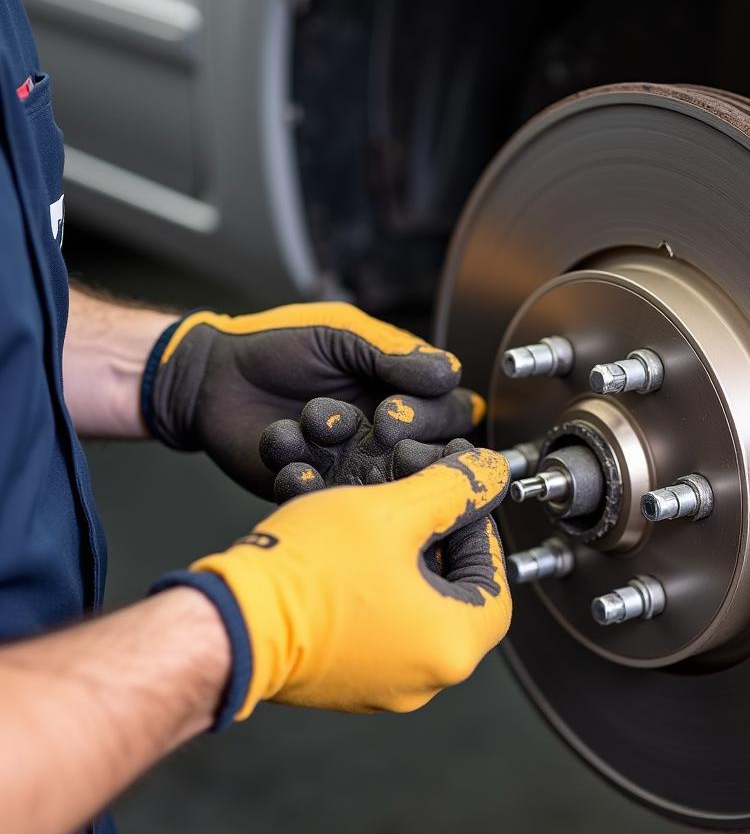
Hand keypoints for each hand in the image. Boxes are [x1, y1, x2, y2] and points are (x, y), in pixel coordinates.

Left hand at [143, 303, 483, 497]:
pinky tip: (294, 464)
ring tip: (321, 431)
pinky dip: (315, 483)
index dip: (436, 416)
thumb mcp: (341, 333)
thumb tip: (449, 372)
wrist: (213, 374)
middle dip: (412, 444)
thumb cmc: (279, 344)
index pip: (452, 412)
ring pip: (389, 484)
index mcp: (404, 393)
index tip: (396, 407)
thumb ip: (394, 351)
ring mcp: (357, 466)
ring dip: (364, 464)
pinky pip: (334, 501)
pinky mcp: (320, 490)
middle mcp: (389, 435)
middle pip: (434, 455)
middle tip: (380, 427)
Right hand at [153, 448, 510, 717]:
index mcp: (452, 646)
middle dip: (440, 543)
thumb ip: (452, 489)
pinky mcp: (348, 684)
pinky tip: (351, 557)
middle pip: (457, 596)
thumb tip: (491, 473)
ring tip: (379, 524)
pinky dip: (378, 591)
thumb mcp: (392, 511)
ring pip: (418, 611)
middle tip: (416, 505)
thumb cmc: (308, 572)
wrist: (227, 621)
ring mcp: (385, 688)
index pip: (495, 579)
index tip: (452, 497)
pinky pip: (383, 631)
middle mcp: (426, 681)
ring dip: (407, 564)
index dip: (477, 527)